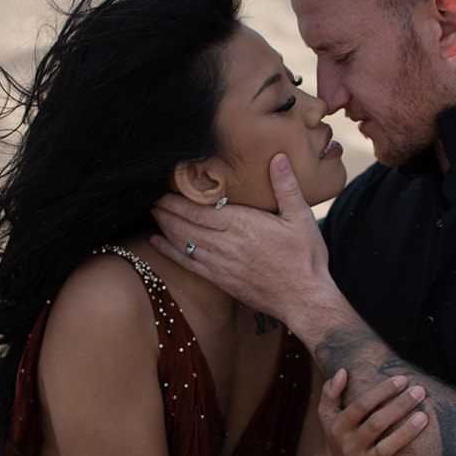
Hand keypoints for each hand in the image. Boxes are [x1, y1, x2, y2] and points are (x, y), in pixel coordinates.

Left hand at [150, 153, 332, 321]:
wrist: (304, 299)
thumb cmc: (305, 258)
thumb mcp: (301, 217)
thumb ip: (286, 186)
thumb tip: (277, 157)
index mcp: (241, 225)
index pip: (198, 211)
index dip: (175, 201)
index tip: (161, 191)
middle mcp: (226, 245)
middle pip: (184, 226)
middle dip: (164, 212)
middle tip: (150, 199)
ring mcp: (221, 265)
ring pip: (183, 244)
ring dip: (165, 229)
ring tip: (152, 216)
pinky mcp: (221, 281)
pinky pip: (189, 264)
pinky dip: (170, 253)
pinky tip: (158, 244)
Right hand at [317, 369, 426, 455]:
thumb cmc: (336, 436)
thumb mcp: (327, 415)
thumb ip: (331, 392)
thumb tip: (343, 371)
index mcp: (338, 427)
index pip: (360, 406)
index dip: (382, 392)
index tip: (402, 379)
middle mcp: (349, 447)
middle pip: (376, 425)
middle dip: (399, 407)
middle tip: (419, 391)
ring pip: (385, 450)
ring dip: (405, 434)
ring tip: (424, 417)